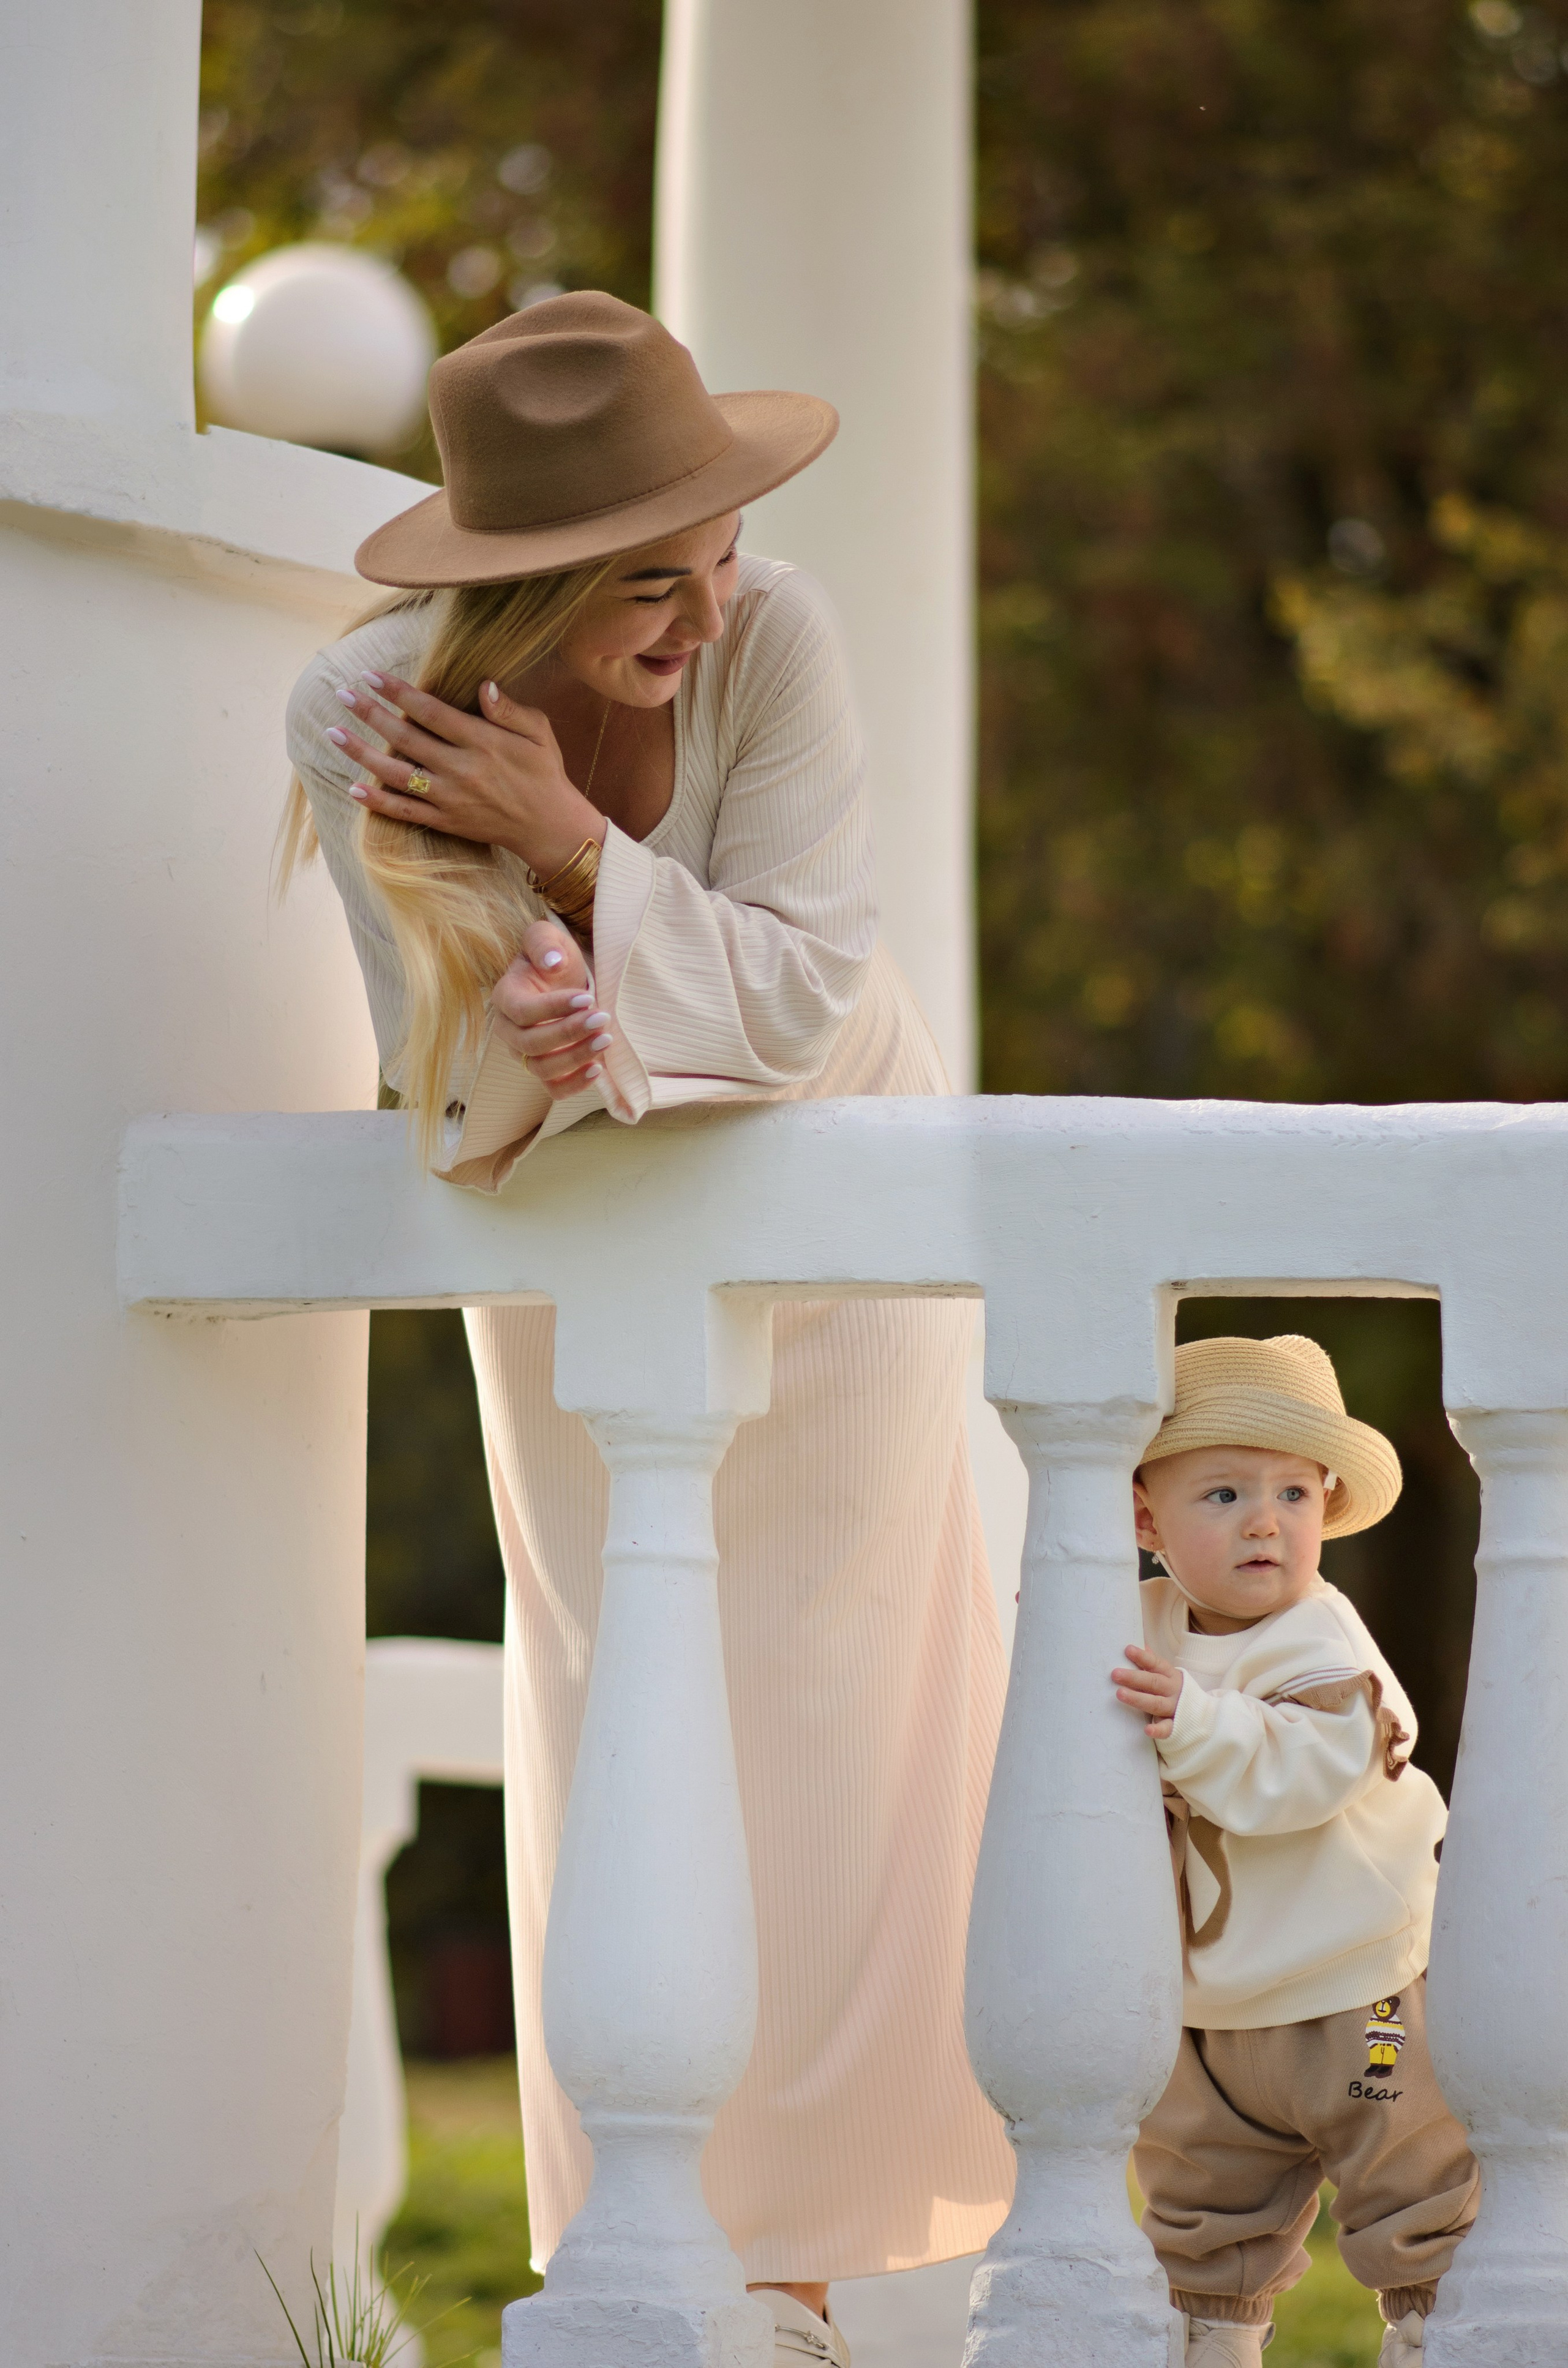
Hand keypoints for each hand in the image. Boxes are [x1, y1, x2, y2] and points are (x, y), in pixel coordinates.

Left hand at [325, 669, 602, 874]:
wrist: (551, 828)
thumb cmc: (545, 774)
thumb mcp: (539, 734)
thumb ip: (510, 710)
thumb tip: (484, 685)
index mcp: (482, 742)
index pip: (431, 711)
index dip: (398, 692)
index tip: (371, 675)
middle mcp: (461, 770)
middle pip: (405, 738)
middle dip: (370, 713)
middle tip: (342, 693)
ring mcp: (450, 799)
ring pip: (396, 774)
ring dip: (361, 753)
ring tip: (333, 732)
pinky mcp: (446, 821)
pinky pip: (404, 812)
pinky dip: (377, 802)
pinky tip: (352, 788)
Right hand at [490, 921, 614, 1100]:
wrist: (563, 979)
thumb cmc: (553, 957)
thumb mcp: (546, 937)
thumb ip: (543, 943)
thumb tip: (551, 962)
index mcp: (505, 997)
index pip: (523, 1011)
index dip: (553, 1008)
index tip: (587, 998)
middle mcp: (509, 1031)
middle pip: (531, 1044)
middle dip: (568, 1033)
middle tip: (602, 1018)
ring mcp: (525, 1054)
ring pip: (542, 1069)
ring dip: (576, 1058)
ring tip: (606, 1039)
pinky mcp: (546, 1071)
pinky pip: (554, 1089)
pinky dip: (575, 1085)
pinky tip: (598, 1068)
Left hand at [1112, 1643, 1183, 1739]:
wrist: (1202, 1713)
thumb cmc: (1175, 1690)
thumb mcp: (1168, 1675)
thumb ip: (1154, 1662)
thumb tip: (1141, 1646)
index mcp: (1171, 1675)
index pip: (1156, 1664)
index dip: (1142, 1657)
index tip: (1127, 1650)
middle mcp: (1173, 1691)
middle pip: (1153, 1682)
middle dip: (1134, 1678)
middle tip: (1115, 1674)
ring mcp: (1175, 1708)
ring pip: (1156, 1703)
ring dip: (1138, 1699)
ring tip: (1120, 1694)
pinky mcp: (1176, 1726)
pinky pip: (1168, 1728)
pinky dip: (1158, 1729)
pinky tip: (1147, 1730)